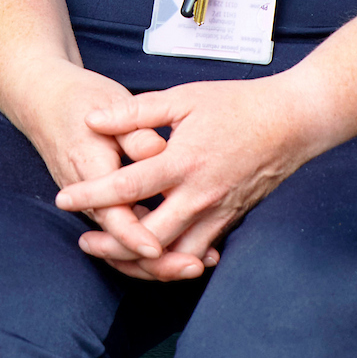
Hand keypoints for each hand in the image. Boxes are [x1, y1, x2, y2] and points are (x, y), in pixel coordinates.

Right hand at [8, 60, 204, 279]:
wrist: (45, 101)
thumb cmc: (82, 100)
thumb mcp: (109, 105)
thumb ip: (134, 132)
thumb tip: (157, 150)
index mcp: (90, 168)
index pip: (112, 214)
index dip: (135, 235)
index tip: (159, 248)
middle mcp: (88, 196)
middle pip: (120, 243)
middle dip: (156, 262)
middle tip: (195, 267)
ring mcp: (92, 204)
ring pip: (122, 246)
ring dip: (157, 261)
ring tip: (197, 264)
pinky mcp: (101, 206)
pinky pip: (124, 234)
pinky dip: (151, 245)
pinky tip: (185, 247)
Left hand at [52, 74, 326, 279]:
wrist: (293, 122)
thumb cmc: (237, 104)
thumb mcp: (183, 97)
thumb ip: (136, 112)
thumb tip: (94, 120)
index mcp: (182, 161)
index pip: (126, 187)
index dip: (91, 195)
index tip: (63, 198)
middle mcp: (198, 195)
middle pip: (147, 236)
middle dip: (112, 244)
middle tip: (84, 241)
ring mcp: (217, 212)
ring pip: (174, 253)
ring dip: (141, 259)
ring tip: (114, 254)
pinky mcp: (231, 219)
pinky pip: (199, 250)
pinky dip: (175, 258)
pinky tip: (156, 256)